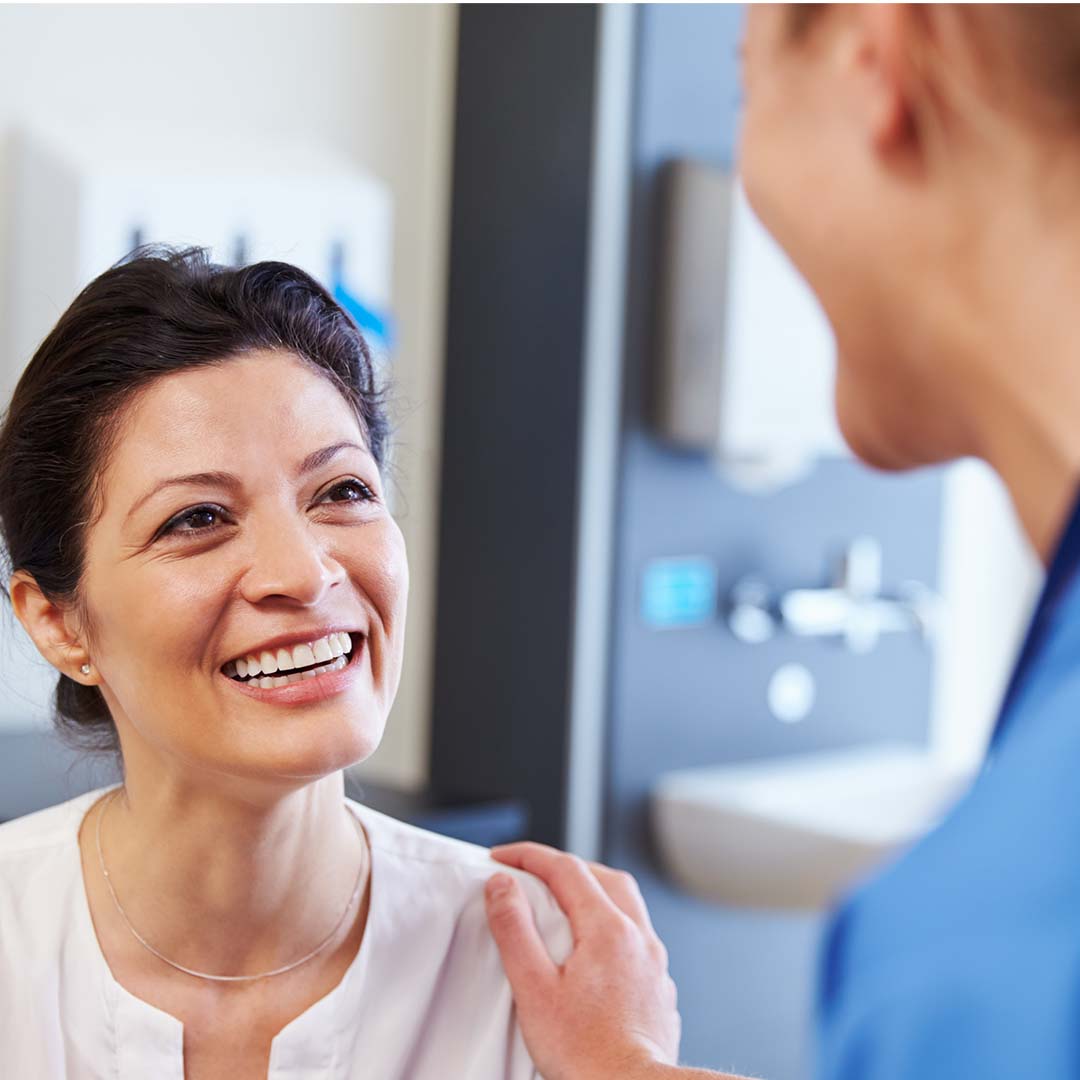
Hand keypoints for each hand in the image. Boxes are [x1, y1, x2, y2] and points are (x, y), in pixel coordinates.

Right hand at [484, 841, 680, 1079]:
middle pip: (604, 877)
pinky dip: (612, 927)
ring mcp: (654, 963)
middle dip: (566, 866)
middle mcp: (639, 938)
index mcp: (608, 929)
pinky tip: (595, 951)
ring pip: (627, 905)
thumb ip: (515, 930)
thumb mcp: (534, 988)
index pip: (566, 869)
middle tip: (533, 873)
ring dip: (595, 892)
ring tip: (564, 904)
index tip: (502, 857)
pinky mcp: (659, 989)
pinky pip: (638, 938)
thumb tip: (502, 886)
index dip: (529, 856)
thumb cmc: (586, 1054)